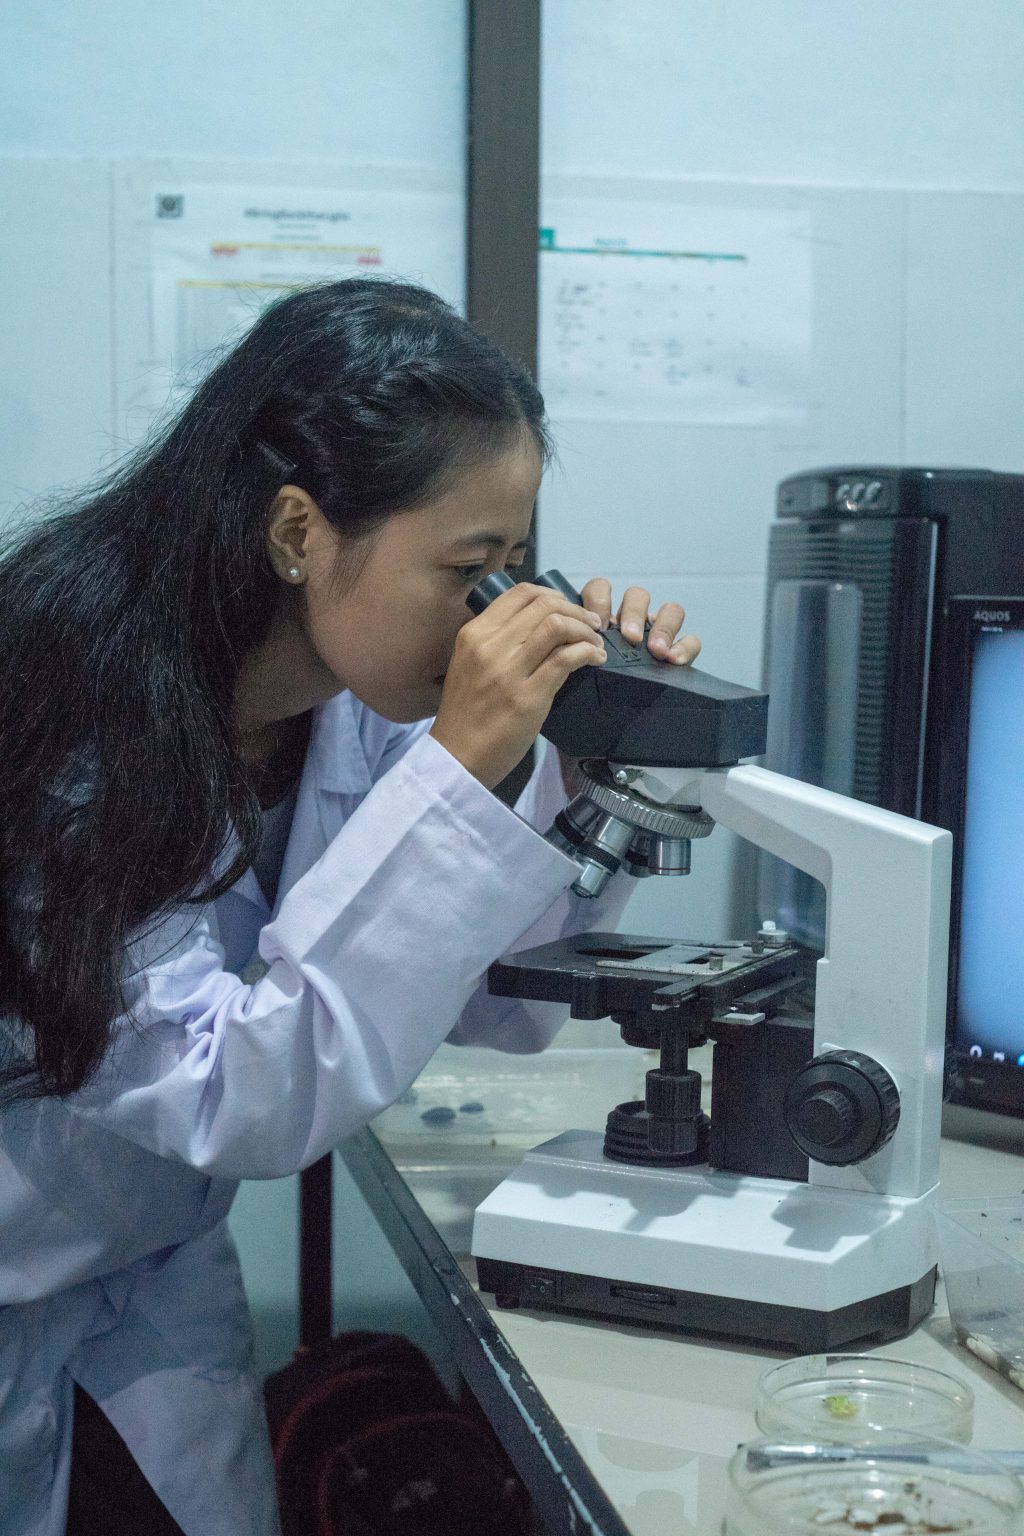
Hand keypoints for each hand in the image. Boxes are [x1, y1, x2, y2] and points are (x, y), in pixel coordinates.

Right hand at [430, 584, 606, 789]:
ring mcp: (508, 671)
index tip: (567, 608)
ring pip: (558, 625)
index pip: (521, 593)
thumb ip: (496, 641)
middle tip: (590, 625)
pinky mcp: (528, 697)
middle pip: (545, 605)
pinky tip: (595, 659)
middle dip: (576, 611)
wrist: (457, 755)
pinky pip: (566, 659)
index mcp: (474, 634)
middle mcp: (489, 646)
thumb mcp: (470, 664)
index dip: (553, 595)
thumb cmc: (467, 713)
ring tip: (595, 642)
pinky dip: (588, 652)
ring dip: (585, 630)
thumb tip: (537, 624)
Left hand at [556, 582, 701, 791]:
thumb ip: (561, 656)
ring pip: (667, 611)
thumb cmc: (576, 700)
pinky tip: (673, 660)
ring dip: (662, 625)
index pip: (601, 591)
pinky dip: (685, 645)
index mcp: (598, 622)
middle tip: (627, 637)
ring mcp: (655, 637)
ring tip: (654, 649)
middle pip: (635, 597)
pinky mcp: (677, 654)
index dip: (599, 601)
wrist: (596, 734)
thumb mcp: (563, 675)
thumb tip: (549, 647)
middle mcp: (628, 625)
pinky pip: (690, 640)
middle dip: (632, 612)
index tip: (595, 625)